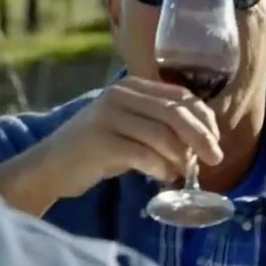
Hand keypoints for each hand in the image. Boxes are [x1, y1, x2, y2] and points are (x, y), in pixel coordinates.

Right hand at [0, 77, 221, 215]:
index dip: (204, 117)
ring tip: (181, 173)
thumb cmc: (97, 151)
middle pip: (175, 112)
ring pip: (162, 135)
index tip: (215, 139)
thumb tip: (202, 140)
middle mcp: (120, 96)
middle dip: (201, 136)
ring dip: (180, 157)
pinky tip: (162, 177)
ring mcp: (108, 116)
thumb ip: (160, 127)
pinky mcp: (100, 140)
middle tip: (215, 158)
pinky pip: (143, 154)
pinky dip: (160, 168)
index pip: (180, 96)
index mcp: (131, 88)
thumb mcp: (130, 130)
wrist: (50, 167)